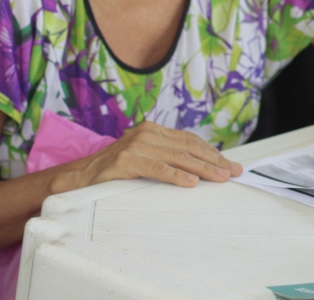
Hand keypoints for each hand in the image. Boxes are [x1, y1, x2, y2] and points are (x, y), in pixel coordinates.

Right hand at [57, 122, 242, 190]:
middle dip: (215, 161)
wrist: (79, 177)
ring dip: (203, 169)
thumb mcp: (145, 158)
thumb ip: (167, 157)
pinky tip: (191, 183)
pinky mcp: (126, 160)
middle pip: (189, 147)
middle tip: (233, 173)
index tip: (231, 165)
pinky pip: (158, 168)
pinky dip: (176, 176)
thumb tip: (202, 168)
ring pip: (178, 157)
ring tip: (220, 178)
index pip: (191, 141)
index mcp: (154, 130)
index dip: (213, 153)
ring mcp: (136, 145)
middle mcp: (148, 133)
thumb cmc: (116, 170)